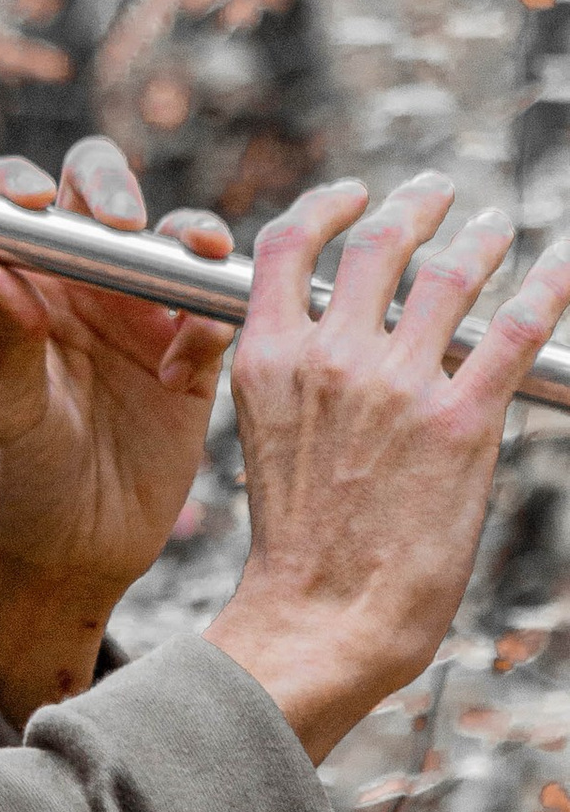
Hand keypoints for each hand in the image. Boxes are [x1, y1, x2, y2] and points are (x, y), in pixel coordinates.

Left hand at [0, 137, 235, 725]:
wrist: (76, 556)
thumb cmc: (19, 483)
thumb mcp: (6, 414)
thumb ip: (5, 337)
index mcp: (17, 289)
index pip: (6, 206)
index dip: (12, 181)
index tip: (28, 200)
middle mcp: (78, 287)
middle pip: (96, 194)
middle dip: (110, 184)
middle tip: (122, 219)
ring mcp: (139, 313)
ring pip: (169, 238)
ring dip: (185, 232)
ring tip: (194, 253)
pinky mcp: (193, 352)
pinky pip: (216, 307)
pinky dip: (213, 316)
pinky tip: (183, 372)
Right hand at [204, 174, 569, 763]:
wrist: (323, 616)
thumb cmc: (299, 546)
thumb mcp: (270, 439)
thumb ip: (300, 379)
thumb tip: (350, 340)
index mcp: (271, 361)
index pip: (288, 247)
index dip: (325, 207)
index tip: (352, 198)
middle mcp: (332, 358)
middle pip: (378, 244)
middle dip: (415, 207)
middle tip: (438, 195)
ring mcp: (399, 385)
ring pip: (450, 274)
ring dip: (481, 239)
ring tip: (496, 230)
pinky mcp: (462, 420)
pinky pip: (516, 328)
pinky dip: (546, 287)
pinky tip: (556, 268)